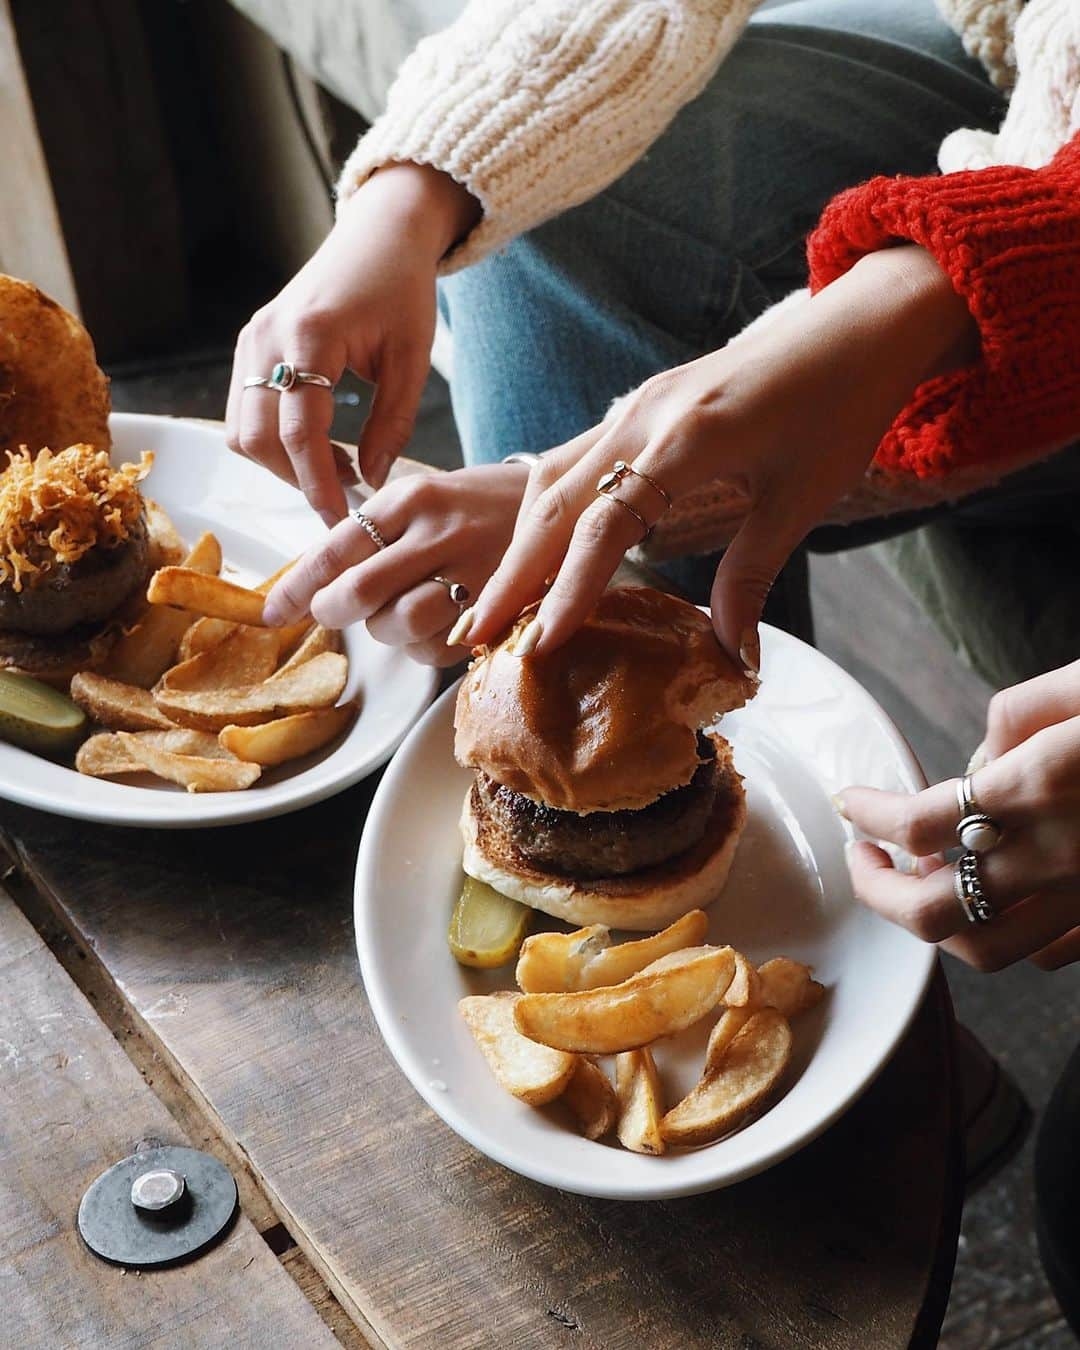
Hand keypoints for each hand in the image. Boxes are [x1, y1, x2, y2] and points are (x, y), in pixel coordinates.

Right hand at [225, 163, 479, 525]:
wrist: (378, 234)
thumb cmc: (402, 290)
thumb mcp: (412, 360)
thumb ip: (392, 424)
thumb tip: (371, 482)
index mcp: (310, 335)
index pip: (298, 432)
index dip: (317, 485)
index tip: (340, 520)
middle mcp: (266, 336)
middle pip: (257, 438)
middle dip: (296, 479)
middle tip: (345, 495)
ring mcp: (250, 338)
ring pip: (241, 430)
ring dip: (282, 463)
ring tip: (337, 467)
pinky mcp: (249, 343)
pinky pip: (244, 410)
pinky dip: (274, 440)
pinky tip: (319, 443)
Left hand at [262, 462, 528, 665]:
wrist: (560, 504)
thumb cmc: (475, 506)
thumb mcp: (423, 498)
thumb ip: (372, 533)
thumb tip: (311, 582)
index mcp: (412, 497)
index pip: (336, 546)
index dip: (297, 586)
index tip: (273, 612)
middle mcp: (440, 531)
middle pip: (360, 591)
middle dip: (333, 611)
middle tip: (331, 612)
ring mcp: (474, 571)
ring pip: (398, 625)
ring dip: (383, 630)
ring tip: (394, 612)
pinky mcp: (500, 608)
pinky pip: (438, 648)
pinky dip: (422, 648)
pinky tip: (434, 624)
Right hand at [461, 245, 976, 668]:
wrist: (857, 327)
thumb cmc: (840, 407)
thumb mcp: (802, 499)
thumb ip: (751, 575)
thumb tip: (731, 653)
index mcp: (689, 438)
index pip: (607, 525)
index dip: (570, 589)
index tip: (542, 644)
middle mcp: (644, 416)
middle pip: (554, 503)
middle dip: (513, 573)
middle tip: (477, 635)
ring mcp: (634, 406)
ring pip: (550, 478)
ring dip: (519, 543)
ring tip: (495, 602)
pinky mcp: (638, 405)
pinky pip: (572, 460)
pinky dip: (546, 511)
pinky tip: (535, 549)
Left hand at [839, 661, 1079, 971]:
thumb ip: (1020, 714)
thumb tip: (978, 761)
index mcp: (1045, 786)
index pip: (916, 824)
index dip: (869, 817)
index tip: (852, 802)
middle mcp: (1064, 855)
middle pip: (933, 912)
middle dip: (877, 892)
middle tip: (863, 858)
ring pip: (989, 950)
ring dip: (936, 925)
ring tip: (919, 884)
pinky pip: (1053, 952)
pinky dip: (1010, 935)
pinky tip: (1002, 898)